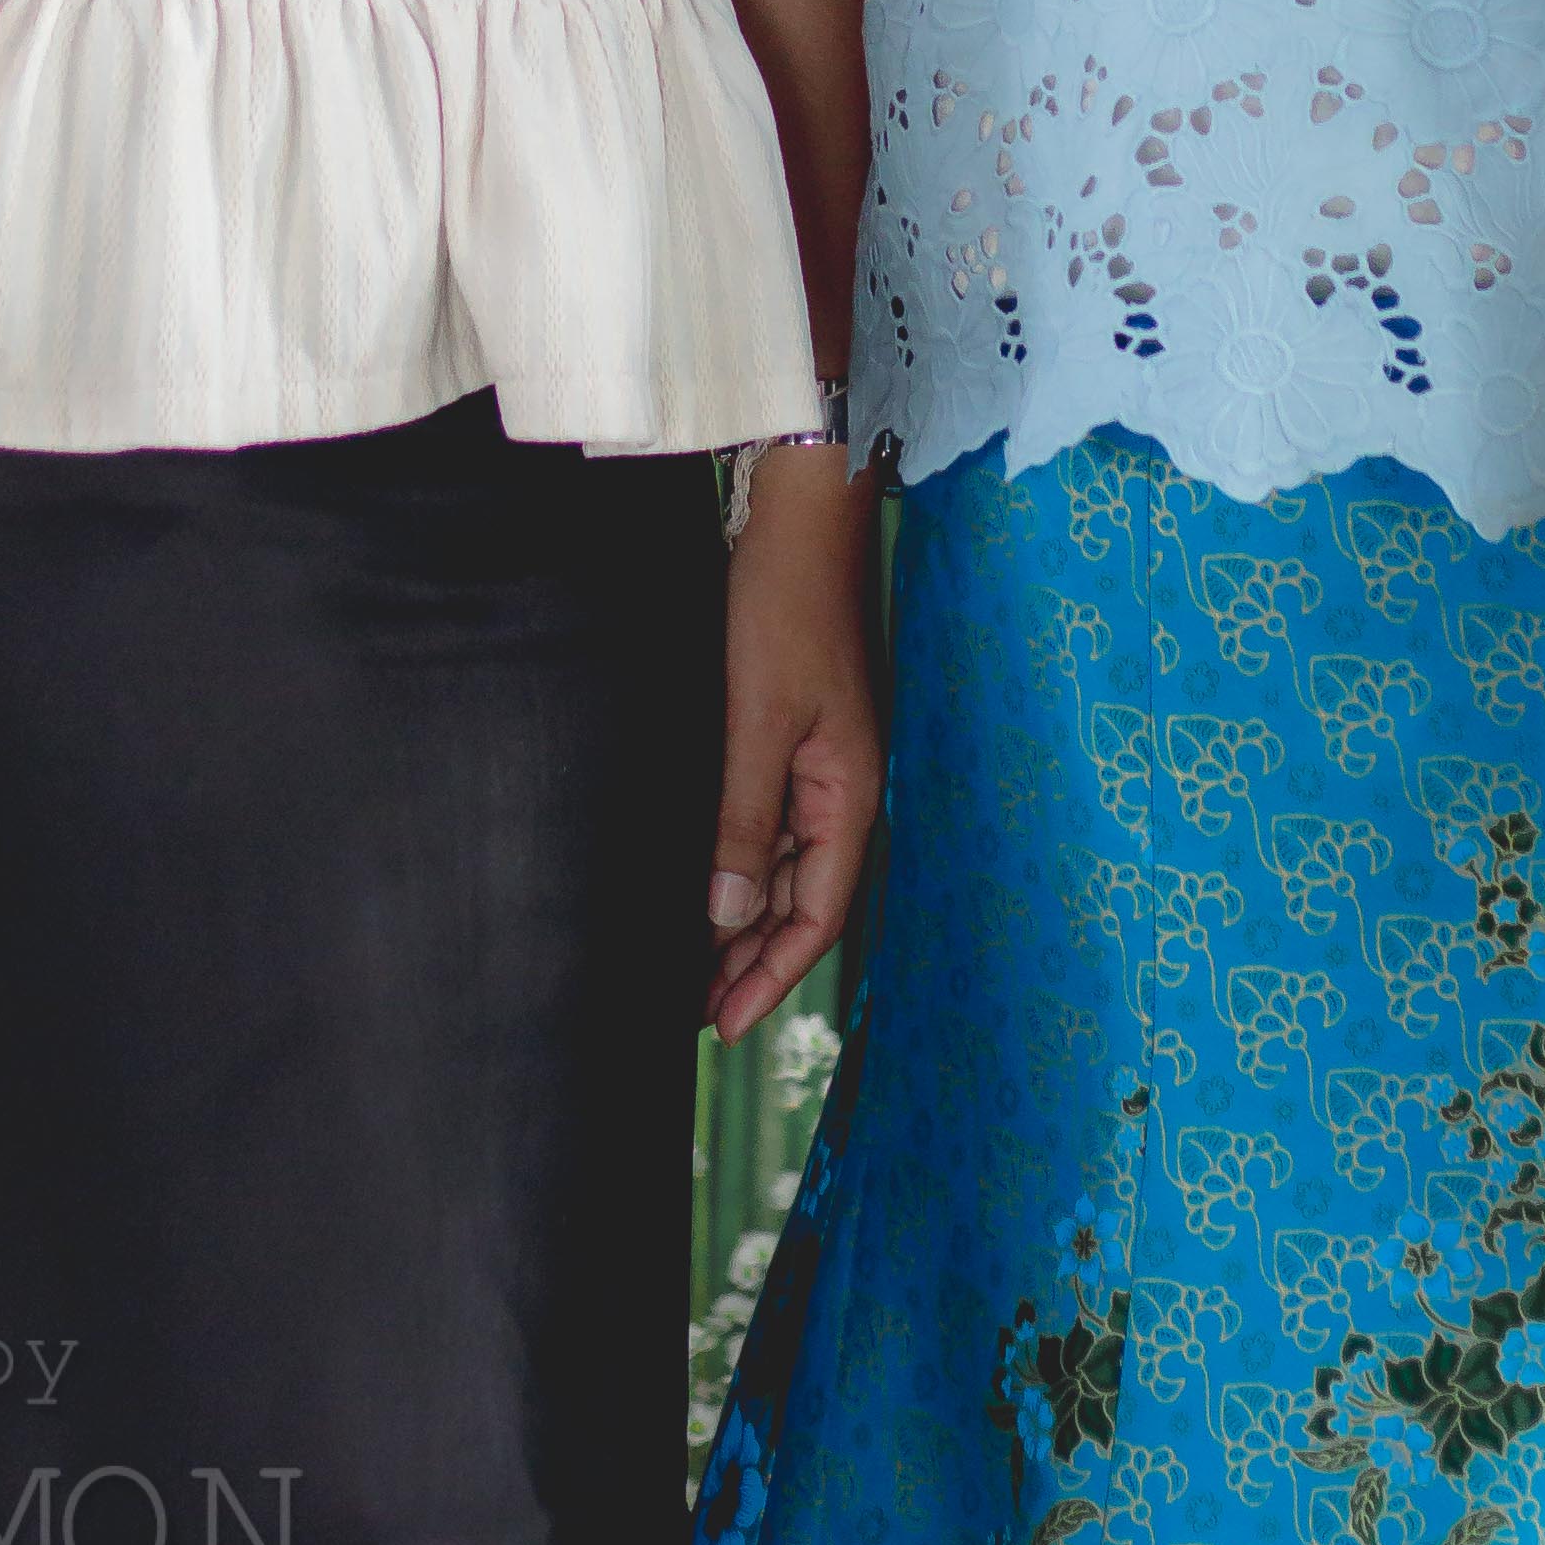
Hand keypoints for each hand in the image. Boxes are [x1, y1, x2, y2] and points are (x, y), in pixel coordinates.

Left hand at [708, 448, 881, 1044]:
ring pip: (785, 865)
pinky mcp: (795, 736)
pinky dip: (742, 862)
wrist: (799, 519)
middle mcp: (844, 789)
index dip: (771, 976)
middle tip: (694, 1011)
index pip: (815, 916)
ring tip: (693, 967)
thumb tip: (725, 914)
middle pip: (801, 900)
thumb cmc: (784, 606)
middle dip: (753, 959)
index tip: (723, 1025)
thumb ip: (744, 817)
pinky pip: (772, 822)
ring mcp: (821, 763)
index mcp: (851, 794)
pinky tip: (706, 880)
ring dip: (744, 917)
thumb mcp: (757, 718)